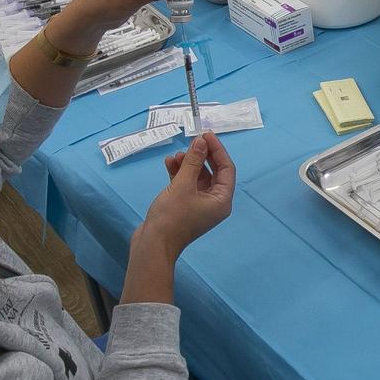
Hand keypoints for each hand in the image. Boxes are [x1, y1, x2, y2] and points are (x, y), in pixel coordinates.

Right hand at [123, 133, 236, 302]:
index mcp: (222, 200)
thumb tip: (201, 142)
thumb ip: (193, 161)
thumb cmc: (171, 216)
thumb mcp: (183, 184)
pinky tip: (169, 164)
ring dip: (188, 164)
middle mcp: (214, 203)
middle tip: (191, 141)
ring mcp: (199, 206)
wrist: (152, 245)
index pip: (227, 169)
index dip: (218, 150)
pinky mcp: (185, 207)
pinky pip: (187, 185)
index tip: (206, 134)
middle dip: (202, 155)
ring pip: (198, 178)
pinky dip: (179, 174)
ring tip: (175, 156)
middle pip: (213, 172)